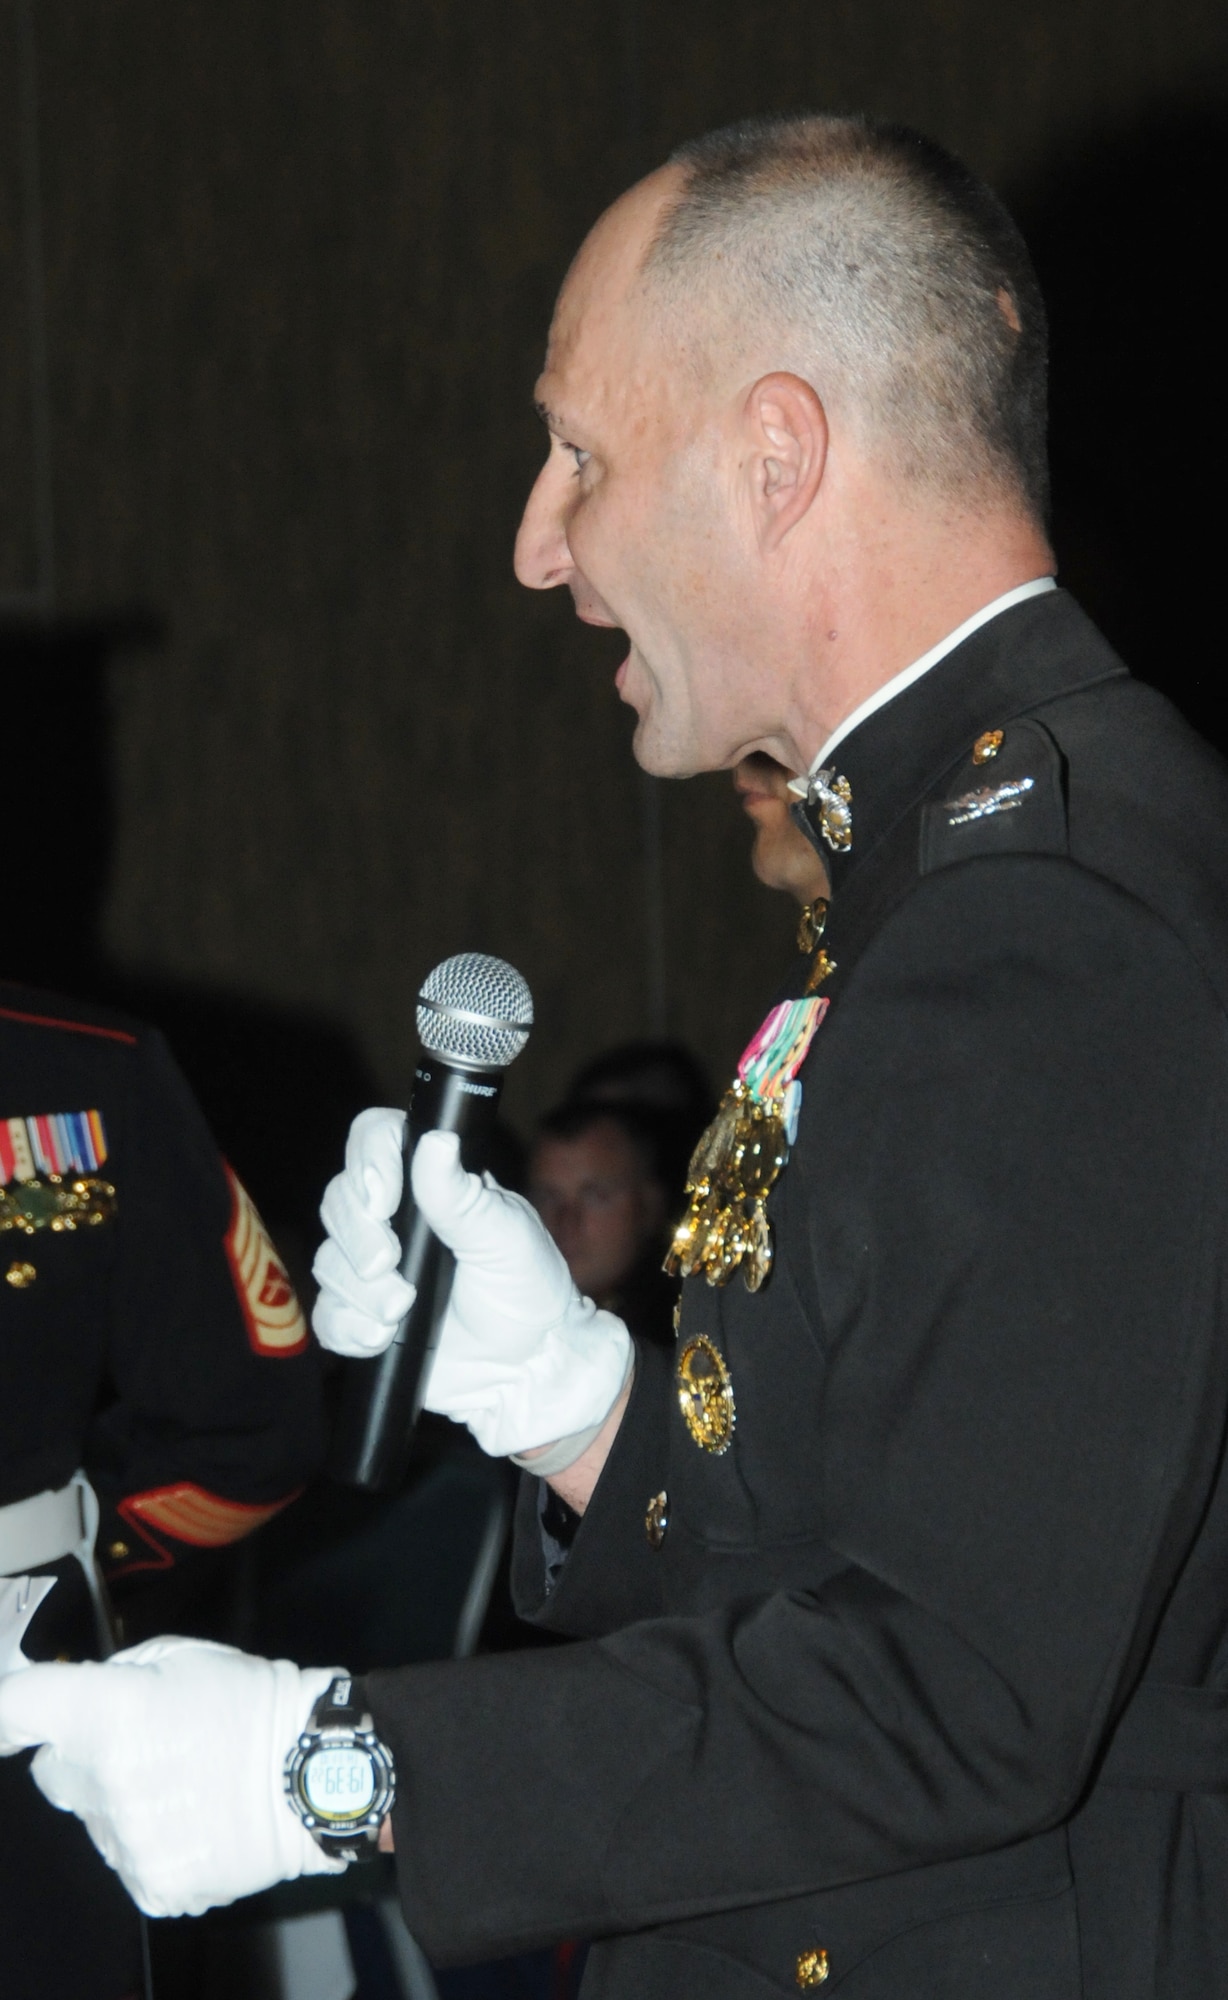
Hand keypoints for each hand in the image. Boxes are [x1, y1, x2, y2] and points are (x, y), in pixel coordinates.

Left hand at [0, 1639, 343, 1916]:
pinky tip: (198, 1818)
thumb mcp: (181, 1655)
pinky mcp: (151, 1884)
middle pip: (53, 1772)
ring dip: (123, 1801)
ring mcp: (124, 1841)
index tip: (9, 1717)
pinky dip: (156, 1841)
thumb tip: (77, 1699)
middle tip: (140, 1743)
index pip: (17, 1708)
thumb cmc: (252, 1703)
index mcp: (107, 1712)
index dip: (5, 1712)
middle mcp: (103, 1782)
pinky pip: (130, 1859)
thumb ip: (115, 1676)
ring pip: (95, 1819)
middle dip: (82, 1756)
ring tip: (188, 1782)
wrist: (312, 1773)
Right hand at [313, 1109, 631, 1457]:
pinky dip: (348, 1327)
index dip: (368, 1162)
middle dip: (359, 1236)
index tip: (383, 1200)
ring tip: (401, 1310)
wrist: (525, 1369)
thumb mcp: (505, 1239)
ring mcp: (374, 1270)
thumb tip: (436, 1139)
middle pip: (339, 1200)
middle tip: (390, 1265)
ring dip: (360, 1290)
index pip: (377, 1142)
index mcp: (431, 1187)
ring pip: (328, 1260)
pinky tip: (380, 1337)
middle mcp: (395, 1221)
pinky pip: (327, 1315)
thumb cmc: (528, 1292)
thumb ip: (462, 1195)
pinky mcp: (361, 1317)